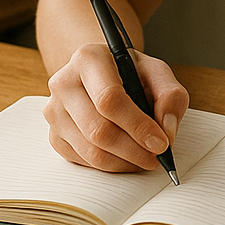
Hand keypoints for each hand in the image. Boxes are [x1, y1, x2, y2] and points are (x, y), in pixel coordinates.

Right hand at [43, 44, 188, 171]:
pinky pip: (83, 161)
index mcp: (88, 59)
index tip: (161, 142)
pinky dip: (110, 165)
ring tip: (145, 158)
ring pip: (90, 151)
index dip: (137, 125)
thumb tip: (166, 130)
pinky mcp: (54, 135)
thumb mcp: (156, 72)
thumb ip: (170, 96)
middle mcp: (64, 83)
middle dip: (133, 150)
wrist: (101, 74)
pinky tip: (126, 156)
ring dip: (124, 162)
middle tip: (156, 156)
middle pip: (98, 129)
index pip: (109, 99)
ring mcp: (54, 111)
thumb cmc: (129, 73)